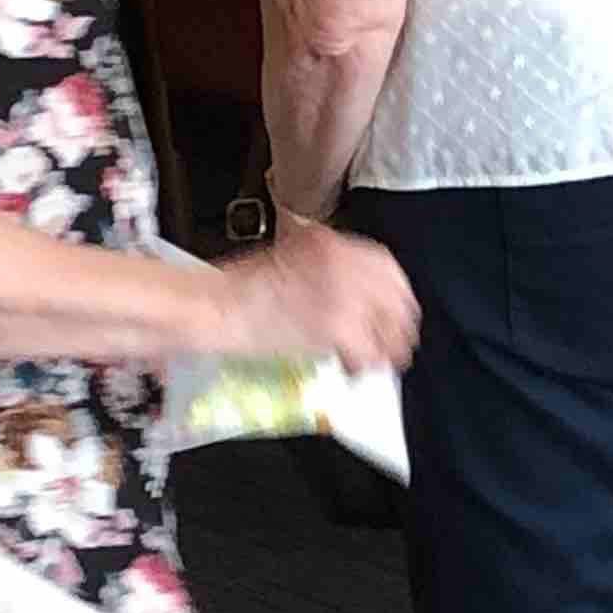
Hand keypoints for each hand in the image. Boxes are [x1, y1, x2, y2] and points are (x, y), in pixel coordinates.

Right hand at [219, 223, 420, 374]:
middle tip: (392, 342)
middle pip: (395, 296)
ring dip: (384, 348)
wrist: (215, 305)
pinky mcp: (338, 326)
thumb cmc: (236, 287)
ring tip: (375, 361)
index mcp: (331, 243)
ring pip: (387, 328)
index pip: (386, 266)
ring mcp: (344, 294)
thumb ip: (323, 268)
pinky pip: (367, 354)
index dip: (394, 293)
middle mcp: (344, 263)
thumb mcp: (286, 257)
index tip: (394, 309)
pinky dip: (362, 366)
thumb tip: (348, 293)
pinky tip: (350, 369)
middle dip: (397, 324)